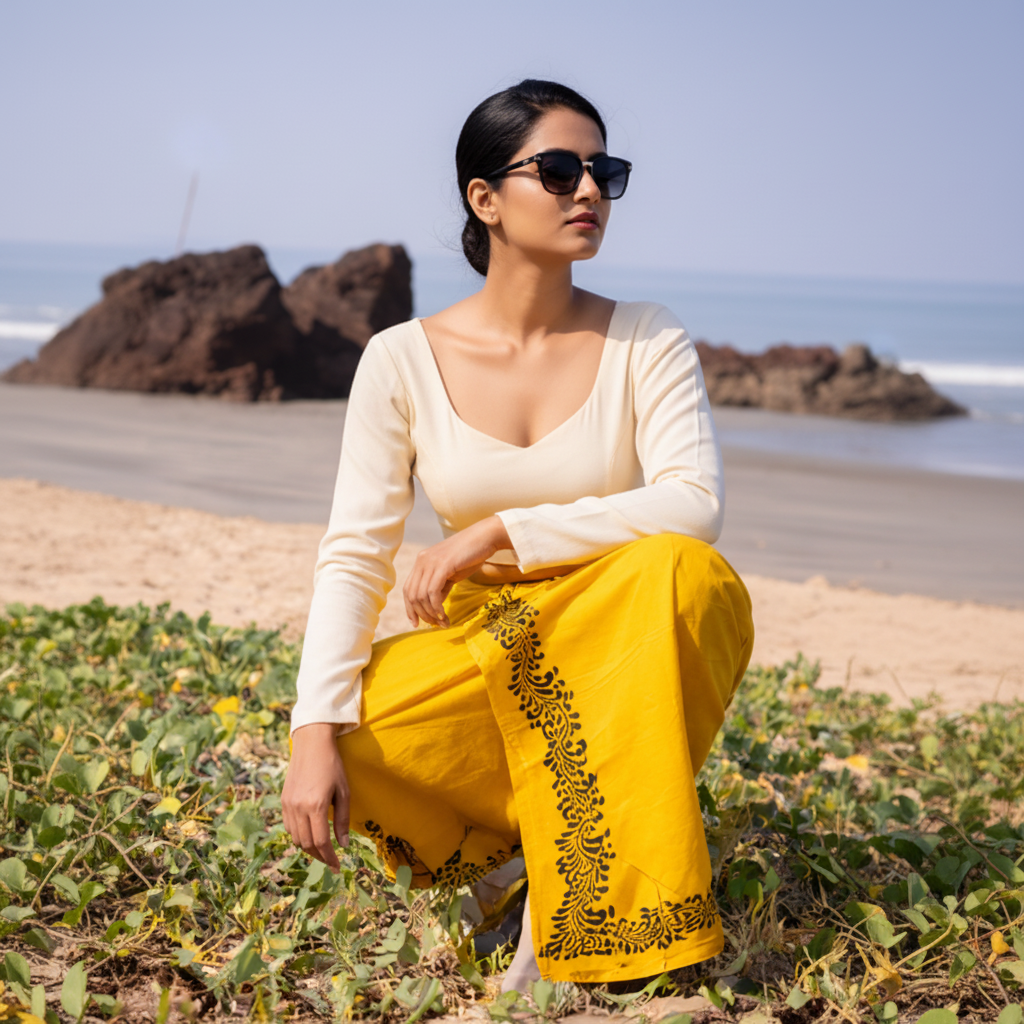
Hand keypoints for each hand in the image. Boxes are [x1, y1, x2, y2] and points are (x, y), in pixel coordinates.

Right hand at [282, 723, 349, 870]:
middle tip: (330, 860)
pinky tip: (309, 832)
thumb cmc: (332, 766)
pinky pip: (289, 827)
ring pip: (296, 838)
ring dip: (309, 846)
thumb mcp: (343, 792)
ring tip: (322, 847)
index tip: (337, 867)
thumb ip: (342, 820)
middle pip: (307, 844)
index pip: (321, 842)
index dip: (329, 858)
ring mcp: (288, 805)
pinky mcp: (283, 801)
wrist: (311, 744)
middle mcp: (299, 808)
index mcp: (316, 806)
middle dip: (319, 856)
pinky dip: (299, 835)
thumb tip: (344, 845)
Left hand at [403, 516, 512, 627]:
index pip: (408, 589)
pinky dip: (437, 607)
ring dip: (431, 613)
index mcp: (422, 562)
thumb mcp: (451, 573)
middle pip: (412, 595)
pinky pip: (432, 592)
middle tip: (435, 625)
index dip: (410, 609)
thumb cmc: (471, 555)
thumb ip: (440, 587)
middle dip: (422, 614)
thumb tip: (434, 606)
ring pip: (421, 596)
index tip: (416, 624)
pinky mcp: (442, 565)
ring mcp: (431, 562)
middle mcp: (422, 561)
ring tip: (443, 622)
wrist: (485, 537)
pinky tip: (445, 615)